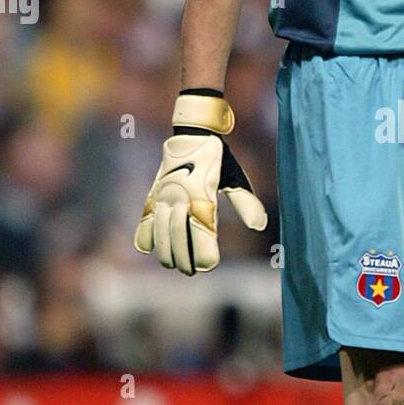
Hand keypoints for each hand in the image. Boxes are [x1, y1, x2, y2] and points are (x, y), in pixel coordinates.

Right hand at [133, 93, 266, 274]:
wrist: (192, 132)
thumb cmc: (219, 159)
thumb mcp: (235, 179)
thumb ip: (246, 203)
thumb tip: (260, 226)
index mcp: (203, 196)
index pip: (202, 234)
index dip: (204, 253)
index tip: (209, 265)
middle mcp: (181, 198)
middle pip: (178, 238)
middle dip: (184, 260)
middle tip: (190, 272)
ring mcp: (164, 196)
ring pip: (159, 232)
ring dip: (165, 252)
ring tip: (172, 265)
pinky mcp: (153, 194)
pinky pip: (144, 219)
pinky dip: (145, 235)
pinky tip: (150, 248)